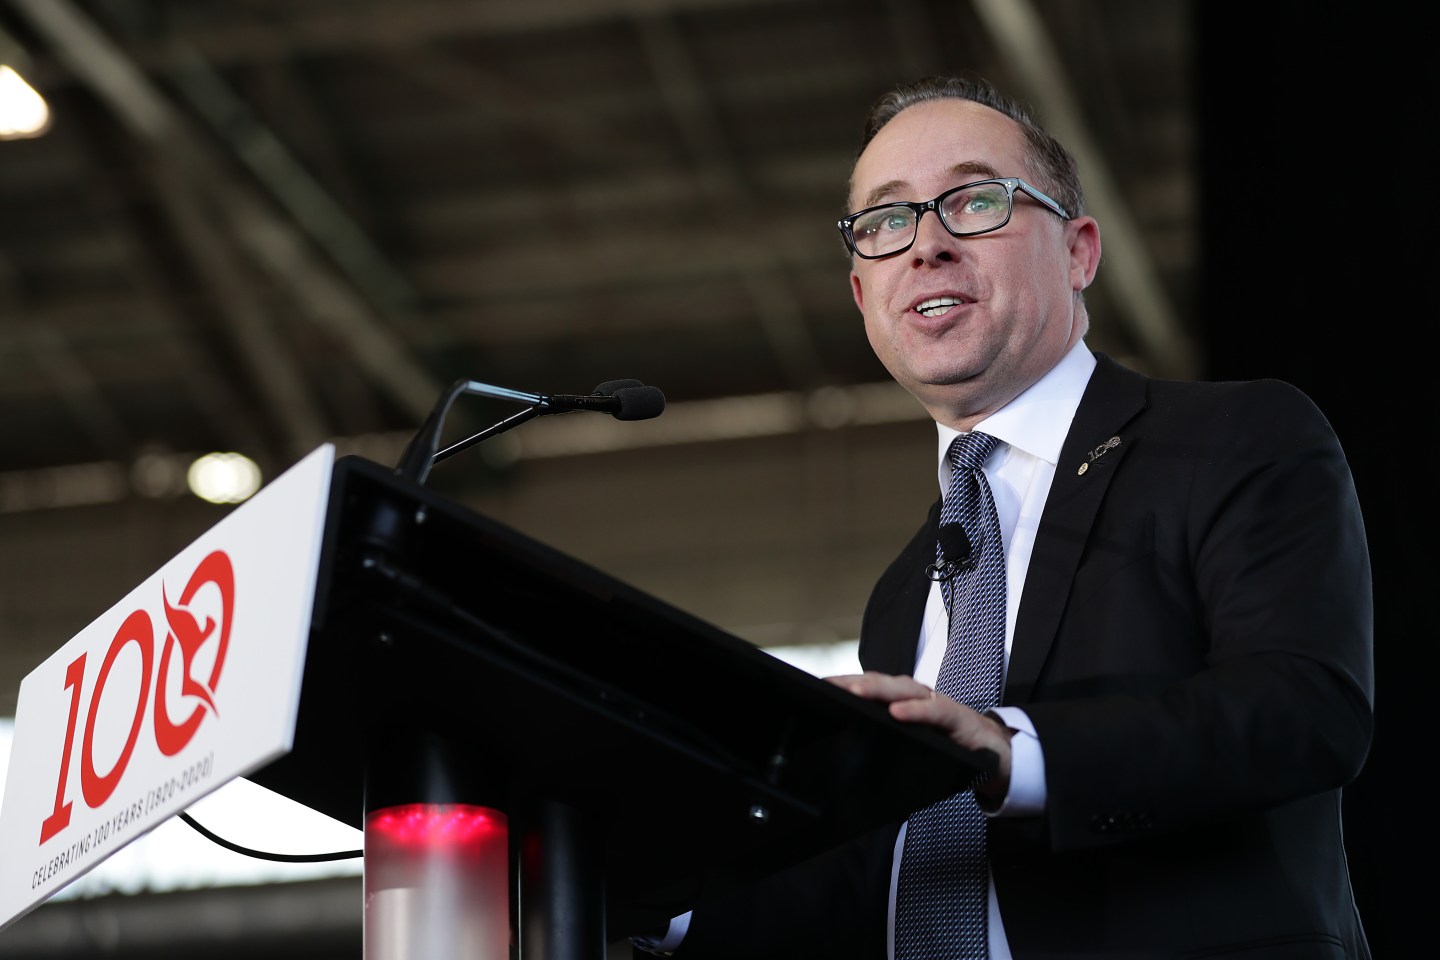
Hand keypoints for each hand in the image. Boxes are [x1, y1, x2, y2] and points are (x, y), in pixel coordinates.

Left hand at [827, 671, 1012, 794]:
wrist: (994, 753)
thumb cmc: (948, 745)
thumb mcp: (912, 743)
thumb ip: (888, 742)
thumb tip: (850, 759)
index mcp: (902, 701)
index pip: (869, 688)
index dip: (845, 685)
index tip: (820, 687)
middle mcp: (917, 696)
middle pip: (881, 682)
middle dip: (853, 682)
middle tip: (829, 686)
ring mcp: (936, 703)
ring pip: (903, 689)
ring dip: (878, 689)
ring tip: (854, 693)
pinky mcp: (956, 717)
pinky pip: (934, 710)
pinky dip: (915, 711)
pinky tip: (897, 713)